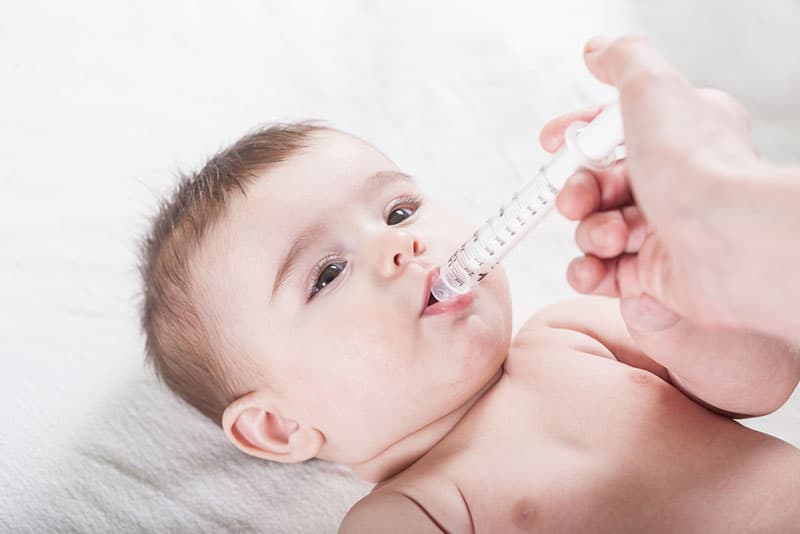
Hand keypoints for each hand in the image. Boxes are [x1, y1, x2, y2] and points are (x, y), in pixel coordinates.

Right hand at [541, 36, 770, 333]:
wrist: (728, 243)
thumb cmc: (698, 168)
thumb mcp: (652, 89)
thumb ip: (623, 60)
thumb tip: (598, 49)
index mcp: (678, 138)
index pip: (614, 134)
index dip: (578, 138)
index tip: (553, 142)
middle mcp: (675, 185)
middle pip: (598, 186)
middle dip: (577, 193)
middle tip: (578, 199)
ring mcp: (666, 233)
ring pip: (597, 231)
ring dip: (589, 234)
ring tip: (610, 237)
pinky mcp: (657, 279)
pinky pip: (605, 275)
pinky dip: (592, 273)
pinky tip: (598, 268)